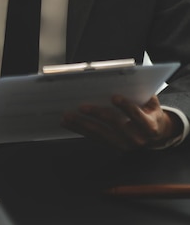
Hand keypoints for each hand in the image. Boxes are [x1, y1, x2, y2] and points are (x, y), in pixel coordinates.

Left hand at [61, 95, 183, 150]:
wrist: (156, 133)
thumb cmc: (150, 111)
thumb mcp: (151, 101)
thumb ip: (140, 92)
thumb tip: (124, 78)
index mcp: (149, 126)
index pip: (138, 116)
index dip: (127, 107)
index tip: (114, 97)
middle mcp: (137, 138)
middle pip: (115, 125)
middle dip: (98, 115)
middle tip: (82, 106)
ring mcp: (124, 144)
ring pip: (100, 134)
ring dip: (82, 124)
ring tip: (67, 116)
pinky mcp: (112, 146)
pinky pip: (93, 138)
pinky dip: (79, 130)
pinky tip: (67, 123)